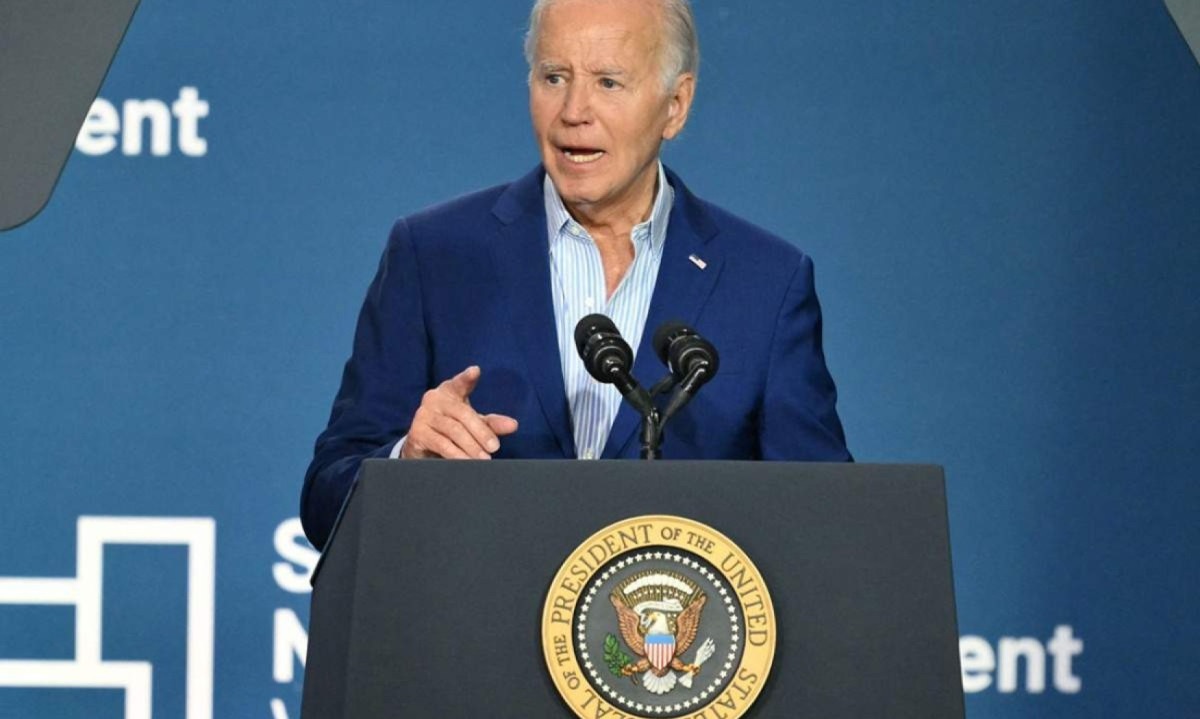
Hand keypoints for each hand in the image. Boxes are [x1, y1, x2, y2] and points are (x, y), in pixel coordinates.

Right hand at [400, 365, 518, 458]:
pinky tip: (466, 462)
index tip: (475, 372)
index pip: (459, 383)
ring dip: (471, 446)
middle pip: (462, 413)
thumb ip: (491, 424)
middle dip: (481, 432)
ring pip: (453, 430)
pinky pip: (441, 444)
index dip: (467, 378)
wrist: (422, 447)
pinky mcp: (417, 433)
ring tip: (484, 458)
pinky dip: (456, 455)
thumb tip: (513, 425)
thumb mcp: (473, 424)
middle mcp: (434, 399)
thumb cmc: (451, 430)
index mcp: (449, 391)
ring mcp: (423, 415)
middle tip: (494, 447)